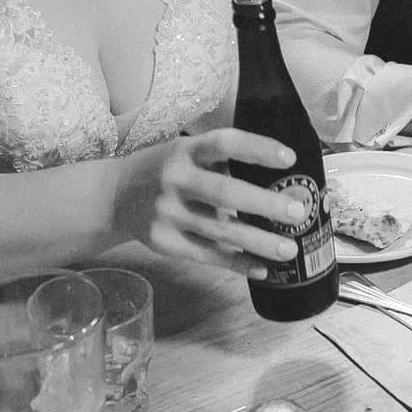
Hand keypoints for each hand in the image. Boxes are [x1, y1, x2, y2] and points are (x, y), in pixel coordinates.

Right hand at [130, 130, 307, 277]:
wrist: (113, 196)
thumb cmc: (162, 169)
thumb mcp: (184, 151)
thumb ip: (220, 160)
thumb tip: (278, 176)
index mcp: (185, 151)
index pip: (224, 143)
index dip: (257, 148)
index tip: (290, 157)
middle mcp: (175, 180)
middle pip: (224, 193)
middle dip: (264, 203)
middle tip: (298, 211)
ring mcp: (168, 214)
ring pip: (219, 230)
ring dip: (259, 242)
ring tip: (289, 249)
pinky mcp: (165, 242)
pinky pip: (206, 255)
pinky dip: (237, 263)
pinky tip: (262, 268)